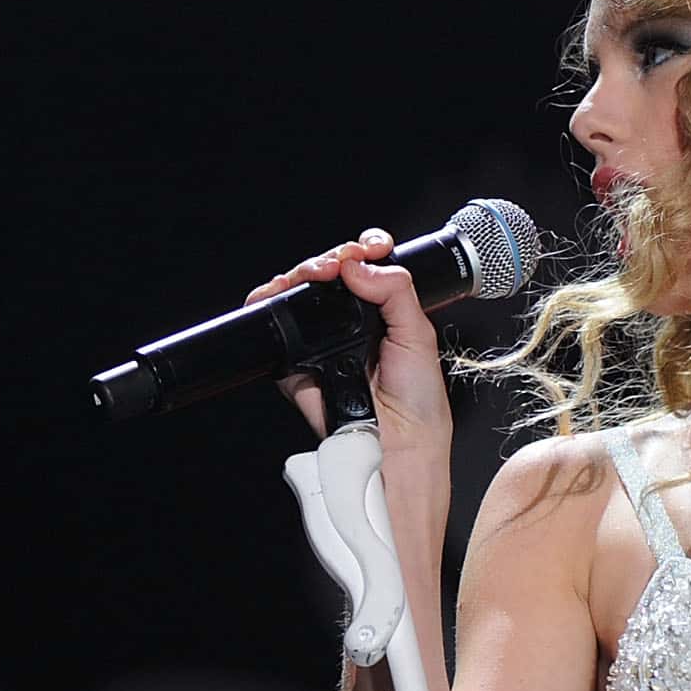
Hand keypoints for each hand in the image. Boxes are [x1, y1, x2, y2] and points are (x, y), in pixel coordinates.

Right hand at [245, 230, 454, 464]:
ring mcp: (321, 341)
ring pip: (301, 292)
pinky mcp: (296, 361)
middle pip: (328, 273)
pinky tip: (284, 291)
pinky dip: (272, 302)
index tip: (370, 247)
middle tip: (340, 262)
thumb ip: (394, 290)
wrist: (398, 443)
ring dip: (304, 273)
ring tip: (319, 273)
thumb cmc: (417, 402)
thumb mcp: (418, 333)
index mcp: (381, 311)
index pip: (365, 266)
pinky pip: (276, 326)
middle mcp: (349, 324)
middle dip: (331, 257)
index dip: (362, 249)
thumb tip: (359, 265)